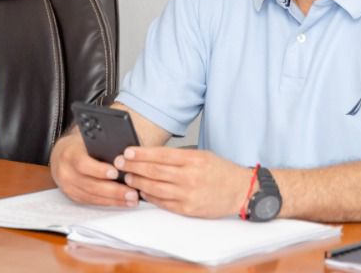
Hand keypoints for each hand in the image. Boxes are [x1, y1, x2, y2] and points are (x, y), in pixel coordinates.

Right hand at [49, 130, 140, 207]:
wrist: (62, 155)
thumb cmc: (80, 147)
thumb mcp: (89, 141)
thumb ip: (103, 147)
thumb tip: (126, 157)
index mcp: (69, 154)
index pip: (82, 163)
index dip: (99, 170)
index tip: (116, 173)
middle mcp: (66, 172)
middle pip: (90, 184)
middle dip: (113, 190)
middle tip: (132, 192)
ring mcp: (68, 186)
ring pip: (92, 196)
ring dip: (114, 199)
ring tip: (131, 199)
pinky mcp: (72, 196)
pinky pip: (91, 202)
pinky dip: (108, 202)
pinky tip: (121, 201)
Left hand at [116, 146, 251, 217]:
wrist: (241, 191)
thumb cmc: (220, 171)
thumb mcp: (201, 155)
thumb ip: (177, 156)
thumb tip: (150, 155)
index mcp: (192, 159)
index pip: (159, 155)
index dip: (140, 153)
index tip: (127, 152)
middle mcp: (189, 177)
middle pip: (153, 171)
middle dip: (133, 167)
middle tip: (120, 163)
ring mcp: (188, 194)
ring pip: (155, 188)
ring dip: (137, 182)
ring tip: (127, 177)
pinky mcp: (188, 209)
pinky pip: (162, 203)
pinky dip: (150, 197)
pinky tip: (142, 192)